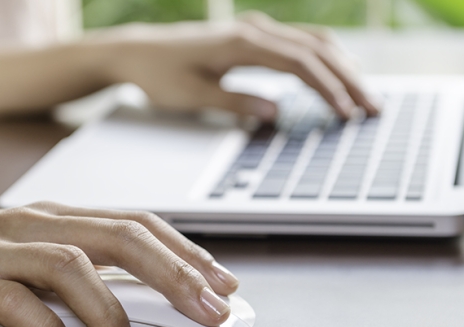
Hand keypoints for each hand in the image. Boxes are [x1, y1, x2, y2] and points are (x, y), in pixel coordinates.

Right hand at [0, 202, 238, 326]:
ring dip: (109, 312)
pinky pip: (12, 301)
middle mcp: (37, 224)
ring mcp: (0, 248)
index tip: (221, 282)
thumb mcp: (35, 255)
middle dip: (173, 274)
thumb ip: (85, 268)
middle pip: (120, 238)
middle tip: (209, 310)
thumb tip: (144, 296)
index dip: (185, 251)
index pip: (139, 224)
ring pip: (71, 267)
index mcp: (61, 217)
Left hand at [106, 11, 378, 119]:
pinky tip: (332, 74)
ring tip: (362, 93)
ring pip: (311, 42)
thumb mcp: (193, 95)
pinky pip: (297, 43)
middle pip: (316, 50)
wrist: (138, 51)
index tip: (347, 112)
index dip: (328, 89)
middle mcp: (255, 30)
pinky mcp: (252, 36)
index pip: (300, 64)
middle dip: (347, 79)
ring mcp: (255, 29)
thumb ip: (236, 102)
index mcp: (242, 44)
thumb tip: (277, 112)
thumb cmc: (160, 75)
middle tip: (372, 107)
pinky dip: (321, 59)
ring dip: (340, 66)